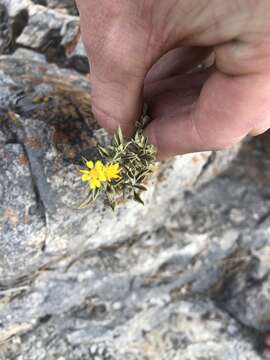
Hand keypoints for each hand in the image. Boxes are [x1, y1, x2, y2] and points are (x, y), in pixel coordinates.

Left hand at [76, 0, 269, 158]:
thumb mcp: (121, 24)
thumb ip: (116, 92)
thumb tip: (116, 130)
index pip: (226, 123)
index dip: (175, 141)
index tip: (138, 145)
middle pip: (235, 106)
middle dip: (180, 115)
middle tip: (139, 114)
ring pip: (236, 80)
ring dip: (185, 89)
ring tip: (143, 86)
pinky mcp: (260, 12)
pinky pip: (237, 47)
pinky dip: (196, 59)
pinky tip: (164, 56)